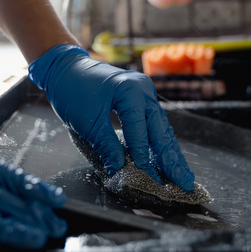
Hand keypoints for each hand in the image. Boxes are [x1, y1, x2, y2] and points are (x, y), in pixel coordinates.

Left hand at [28, 44, 194, 190]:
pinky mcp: (142, 99)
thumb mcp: (87, 122)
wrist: (65, 69)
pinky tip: (168, 161)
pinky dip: (159, 143)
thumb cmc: (73, 90)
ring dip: (170, 154)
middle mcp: (144, 90)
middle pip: (161, 129)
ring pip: (161, 128)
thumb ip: (106, 146)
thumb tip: (119, 171)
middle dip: (172, 159)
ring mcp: (145, 93)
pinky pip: (154, 124)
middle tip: (184, 182)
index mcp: (130, 90)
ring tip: (182, 176)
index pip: (140, 130)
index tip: (148, 179)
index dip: (143, 157)